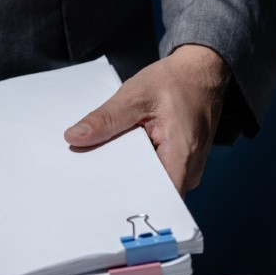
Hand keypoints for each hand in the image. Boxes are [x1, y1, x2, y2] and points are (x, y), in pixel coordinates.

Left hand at [63, 45, 230, 194]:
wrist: (201, 72)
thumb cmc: (175, 81)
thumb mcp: (135, 95)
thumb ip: (105, 119)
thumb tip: (74, 137)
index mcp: (182, 155)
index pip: (156, 198)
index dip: (128, 202)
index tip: (99, 199)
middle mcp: (189, 170)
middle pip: (151, 192)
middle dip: (121, 187)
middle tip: (89, 180)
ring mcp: (187, 169)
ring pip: (152, 183)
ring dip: (129, 175)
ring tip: (103, 165)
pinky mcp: (181, 164)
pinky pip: (157, 173)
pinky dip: (138, 165)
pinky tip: (121, 155)